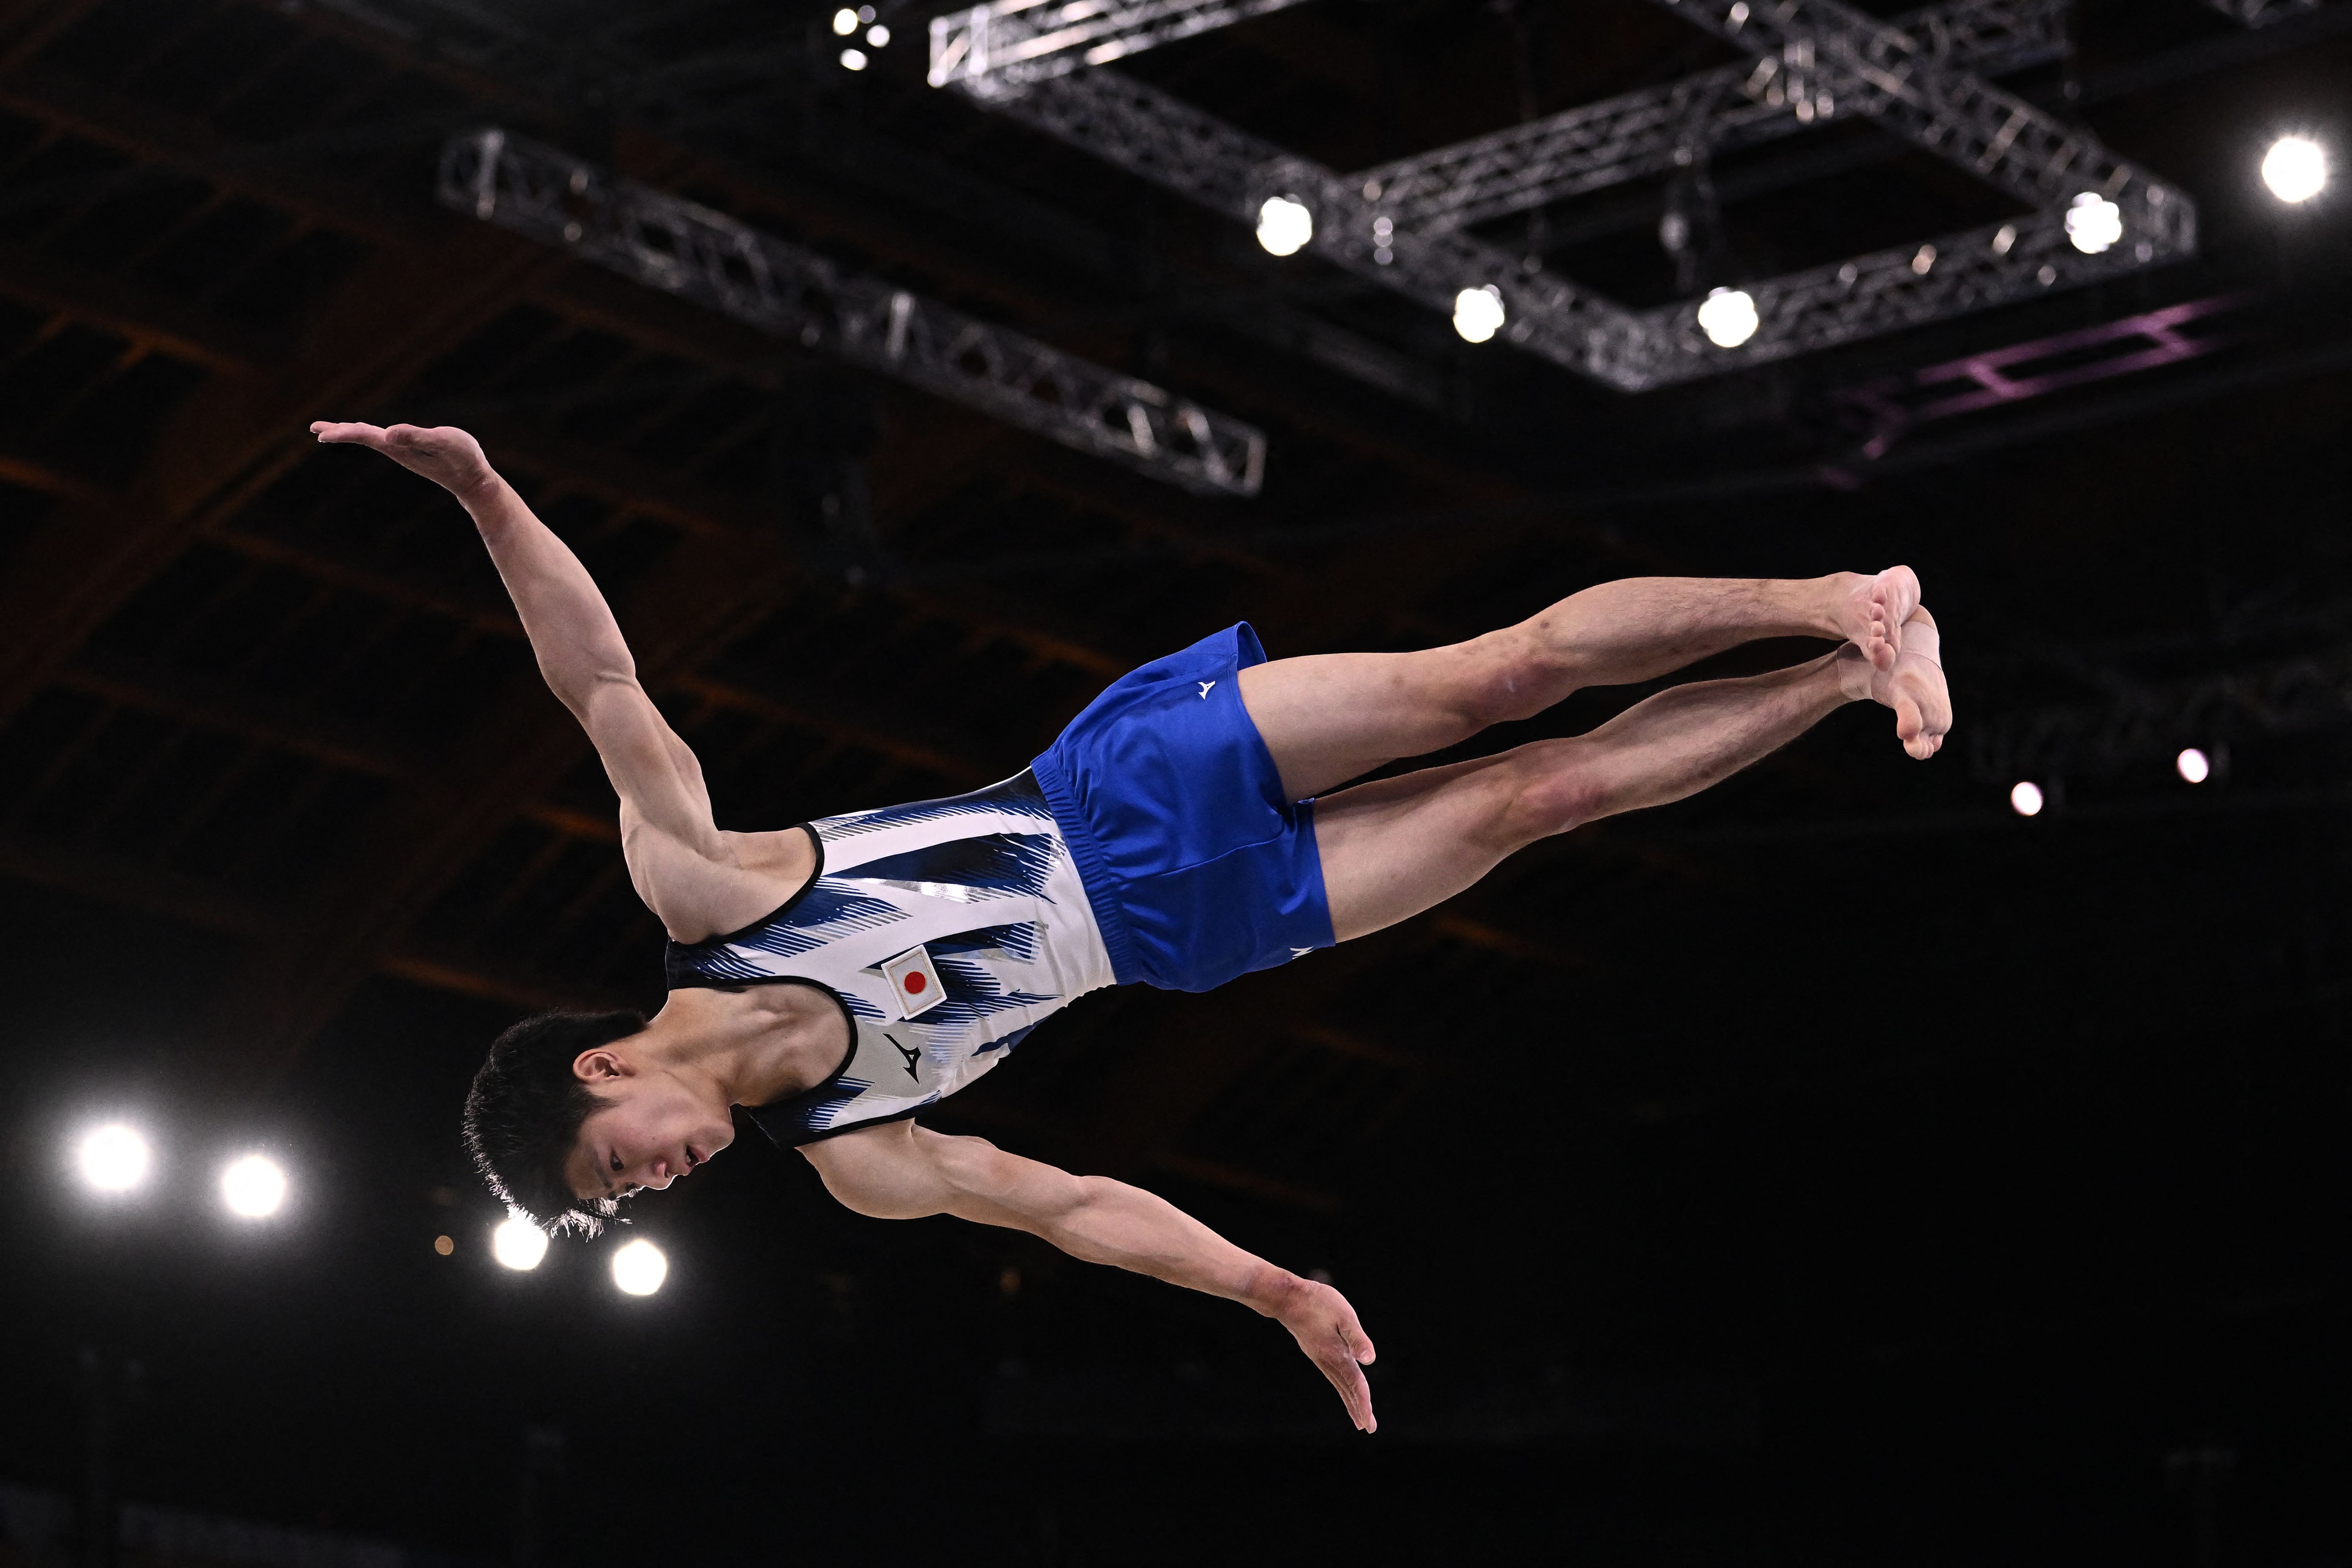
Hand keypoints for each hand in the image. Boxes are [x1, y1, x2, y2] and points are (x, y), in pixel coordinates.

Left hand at [311, 421, 497, 502]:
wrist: (475, 481)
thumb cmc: (463, 459)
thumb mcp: (442, 443)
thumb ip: (416, 436)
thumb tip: (388, 433)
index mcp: (399, 447)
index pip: (365, 436)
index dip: (343, 432)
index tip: (320, 434)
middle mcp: (397, 449)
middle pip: (363, 437)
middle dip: (340, 433)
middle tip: (315, 429)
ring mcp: (405, 450)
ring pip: (372, 438)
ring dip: (352, 432)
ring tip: (333, 430)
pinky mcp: (414, 449)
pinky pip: (384, 439)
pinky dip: (370, 433)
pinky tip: (371, 433)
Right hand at [1264, 1273, 1377, 1432]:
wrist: (1287, 1298)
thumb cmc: (1318, 1302)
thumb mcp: (1344, 1316)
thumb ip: (1357, 1338)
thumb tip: (1370, 1360)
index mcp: (1337, 1355)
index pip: (1355, 1384)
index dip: (1363, 1404)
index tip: (1368, 1423)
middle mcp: (1328, 1361)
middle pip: (1347, 1390)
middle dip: (1358, 1409)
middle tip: (1368, 1428)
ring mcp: (1320, 1358)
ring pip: (1339, 1385)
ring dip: (1350, 1401)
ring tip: (1359, 1416)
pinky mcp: (1317, 1352)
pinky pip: (1333, 1376)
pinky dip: (1342, 1388)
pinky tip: (1344, 1389)